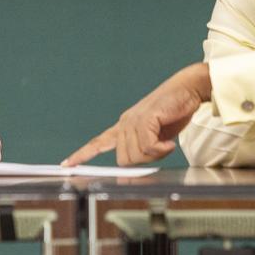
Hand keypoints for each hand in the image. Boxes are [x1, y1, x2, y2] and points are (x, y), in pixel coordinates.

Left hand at [61, 62, 211, 166]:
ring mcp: (134, 120)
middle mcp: (125, 123)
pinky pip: (148, 146)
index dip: (83, 155)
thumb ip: (145, 147)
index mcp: (124, 126)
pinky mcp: (146, 118)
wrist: (187, 89)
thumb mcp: (156, 135)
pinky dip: (161, 150)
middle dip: (143, 161)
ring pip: (135, 155)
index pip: (99, 142)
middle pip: (124, 159)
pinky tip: (169, 144)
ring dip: (155, 155)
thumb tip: (139, 163)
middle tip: (160, 149)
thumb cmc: (174, 111)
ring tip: (166, 142)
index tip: (67, 165)